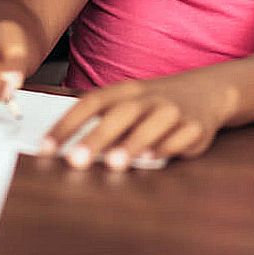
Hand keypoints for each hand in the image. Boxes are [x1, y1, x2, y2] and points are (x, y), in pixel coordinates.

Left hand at [40, 76, 234, 169]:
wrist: (208, 90)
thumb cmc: (155, 104)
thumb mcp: (129, 103)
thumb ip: (102, 122)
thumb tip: (63, 147)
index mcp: (126, 91)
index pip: (91, 103)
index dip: (67, 125)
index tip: (45, 148)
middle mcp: (149, 98)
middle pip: (121, 114)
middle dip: (97, 137)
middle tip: (75, 160)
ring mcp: (174, 110)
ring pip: (153, 124)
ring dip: (133, 143)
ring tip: (114, 164)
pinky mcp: (196, 126)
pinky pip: (183, 135)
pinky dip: (169, 146)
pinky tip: (154, 158)